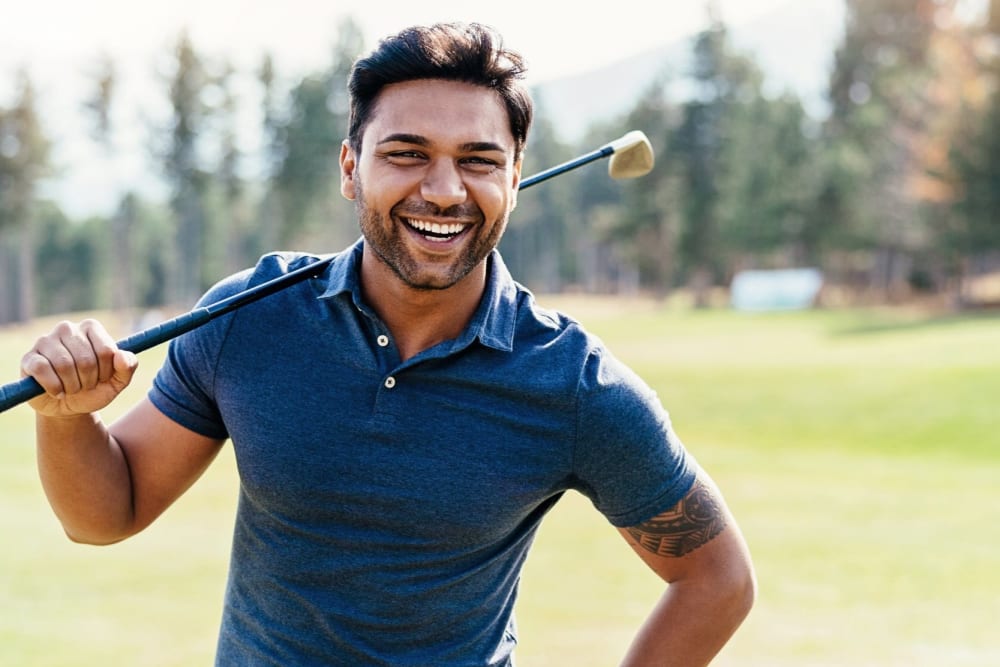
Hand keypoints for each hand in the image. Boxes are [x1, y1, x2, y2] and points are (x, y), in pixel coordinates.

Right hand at [21, 319, 137, 417]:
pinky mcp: (30, 357)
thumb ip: (128, 367)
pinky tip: (56, 391)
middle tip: (84, 385)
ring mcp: (46, 341)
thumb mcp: (118, 381)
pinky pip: (42, 369)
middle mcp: (67, 328)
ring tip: (71, 388)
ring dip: (72, 386)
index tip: (102, 377)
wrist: (69, 407)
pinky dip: (54, 387)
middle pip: (86, 359)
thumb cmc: (94, 389)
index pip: (107, 351)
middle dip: (89, 381)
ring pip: (64, 365)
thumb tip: (121, 356)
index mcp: (91, 328)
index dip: (106, 372)